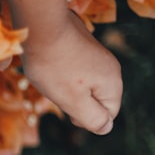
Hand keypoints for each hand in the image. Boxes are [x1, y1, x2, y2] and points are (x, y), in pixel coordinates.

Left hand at [20, 11, 122, 134]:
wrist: (42, 26)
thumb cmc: (54, 67)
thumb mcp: (73, 101)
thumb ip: (92, 118)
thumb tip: (106, 128)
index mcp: (113, 82)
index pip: (108, 114)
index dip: (86, 118)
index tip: (66, 107)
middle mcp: (110, 66)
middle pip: (97, 98)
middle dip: (76, 102)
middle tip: (56, 91)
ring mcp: (97, 54)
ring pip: (84, 84)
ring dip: (66, 88)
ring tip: (51, 78)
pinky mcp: (82, 45)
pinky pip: (75, 69)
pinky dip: (62, 73)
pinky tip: (49, 67)